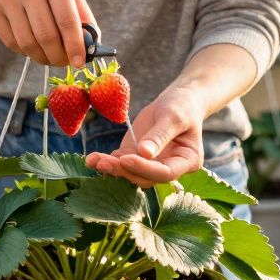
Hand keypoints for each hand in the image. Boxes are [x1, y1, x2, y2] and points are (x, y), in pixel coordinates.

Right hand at [0, 0, 94, 66]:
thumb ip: (81, 12)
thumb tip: (91, 45)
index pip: (66, 20)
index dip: (75, 46)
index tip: (80, 63)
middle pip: (45, 36)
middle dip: (58, 56)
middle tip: (64, 63)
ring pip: (27, 43)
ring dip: (41, 57)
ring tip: (49, 57)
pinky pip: (11, 41)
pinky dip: (25, 51)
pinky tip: (32, 46)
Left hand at [86, 87, 206, 187]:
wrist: (176, 101)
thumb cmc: (181, 106)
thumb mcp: (174, 116)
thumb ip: (160, 135)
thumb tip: (144, 153)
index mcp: (187, 161)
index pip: (165, 173)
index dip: (145, 169)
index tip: (127, 158)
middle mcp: (168, 168)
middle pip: (145, 178)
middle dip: (123, 171)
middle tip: (104, 162)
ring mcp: (150, 165)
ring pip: (130, 174)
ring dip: (111, 169)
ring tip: (93, 161)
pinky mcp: (135, 157)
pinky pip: (120, 164)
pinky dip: (106, 162)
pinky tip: (92, 159)